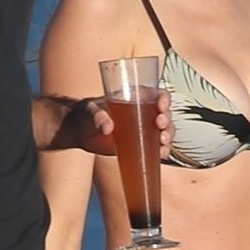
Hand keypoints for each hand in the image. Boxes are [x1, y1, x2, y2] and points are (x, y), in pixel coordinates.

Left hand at [56, 92, 173, 162]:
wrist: (81, 132)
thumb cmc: (86, 114)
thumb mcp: (91, 112)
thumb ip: (99, 117)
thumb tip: (107, 129)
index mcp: (137, 97)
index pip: (158, 95)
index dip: (165, 99)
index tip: (161, 106)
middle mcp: (145, 112)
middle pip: (165, 115)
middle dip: (167, 121)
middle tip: (159, 125)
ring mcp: (144, 130)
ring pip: (165, 132)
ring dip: (168, 137)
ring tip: (162, 144)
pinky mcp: (140, 145)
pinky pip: (157, 148)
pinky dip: (162, 151)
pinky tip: (160, 155)